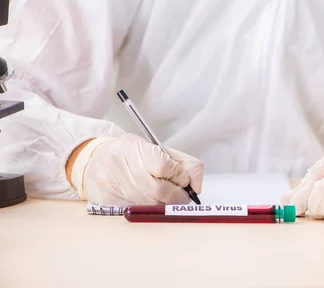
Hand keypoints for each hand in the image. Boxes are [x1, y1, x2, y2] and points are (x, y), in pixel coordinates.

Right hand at [68, 133, 203, 205]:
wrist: (91, 160)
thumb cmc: (129, 154)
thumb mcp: (152, 147)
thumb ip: (178, 162)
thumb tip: (196, 183)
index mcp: (133, 147)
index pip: (164, 166)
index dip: (179, 176)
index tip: (184, 179)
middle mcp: (119, 165)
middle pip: (159, 190)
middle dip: (178, 196)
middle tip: (184, 196)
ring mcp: (111, 184)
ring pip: (149, 204)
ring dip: (166, 205)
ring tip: (170, 199)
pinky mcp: (106, 201)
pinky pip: (137, 211)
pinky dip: (150, 209)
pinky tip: (151, 202)